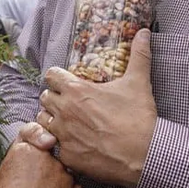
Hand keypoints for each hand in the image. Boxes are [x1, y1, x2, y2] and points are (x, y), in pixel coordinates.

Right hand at [0, 123, 80, 187]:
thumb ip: (19, 159)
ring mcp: (61, 170)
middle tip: (34, 182)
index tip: (43, 143)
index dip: (38, 136)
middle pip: (48, 154)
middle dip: (45, 165)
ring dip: (55, 181)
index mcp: (25, 148)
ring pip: (60, 171)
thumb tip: (26, 162)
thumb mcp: (4, 172)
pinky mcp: (72, 186)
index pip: (34, 131)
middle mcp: (46, 155)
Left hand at [37, 29, 156, 187]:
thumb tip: (144, 33)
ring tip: (69, 121)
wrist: (143, 155)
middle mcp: (64, 111)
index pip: (51, 76)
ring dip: (53, 118)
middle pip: (45, 98)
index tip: (67, 82)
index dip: (58, 77)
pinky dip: (62, 142)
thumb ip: (139, 55)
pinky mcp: (66, 155)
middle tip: (70, 102)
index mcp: (76, 90)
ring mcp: (63, 134)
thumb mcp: (138, 82)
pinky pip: (54, 144)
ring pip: (44, 121)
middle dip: (55, 97)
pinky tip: (76, 142)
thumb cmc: (138, 118)